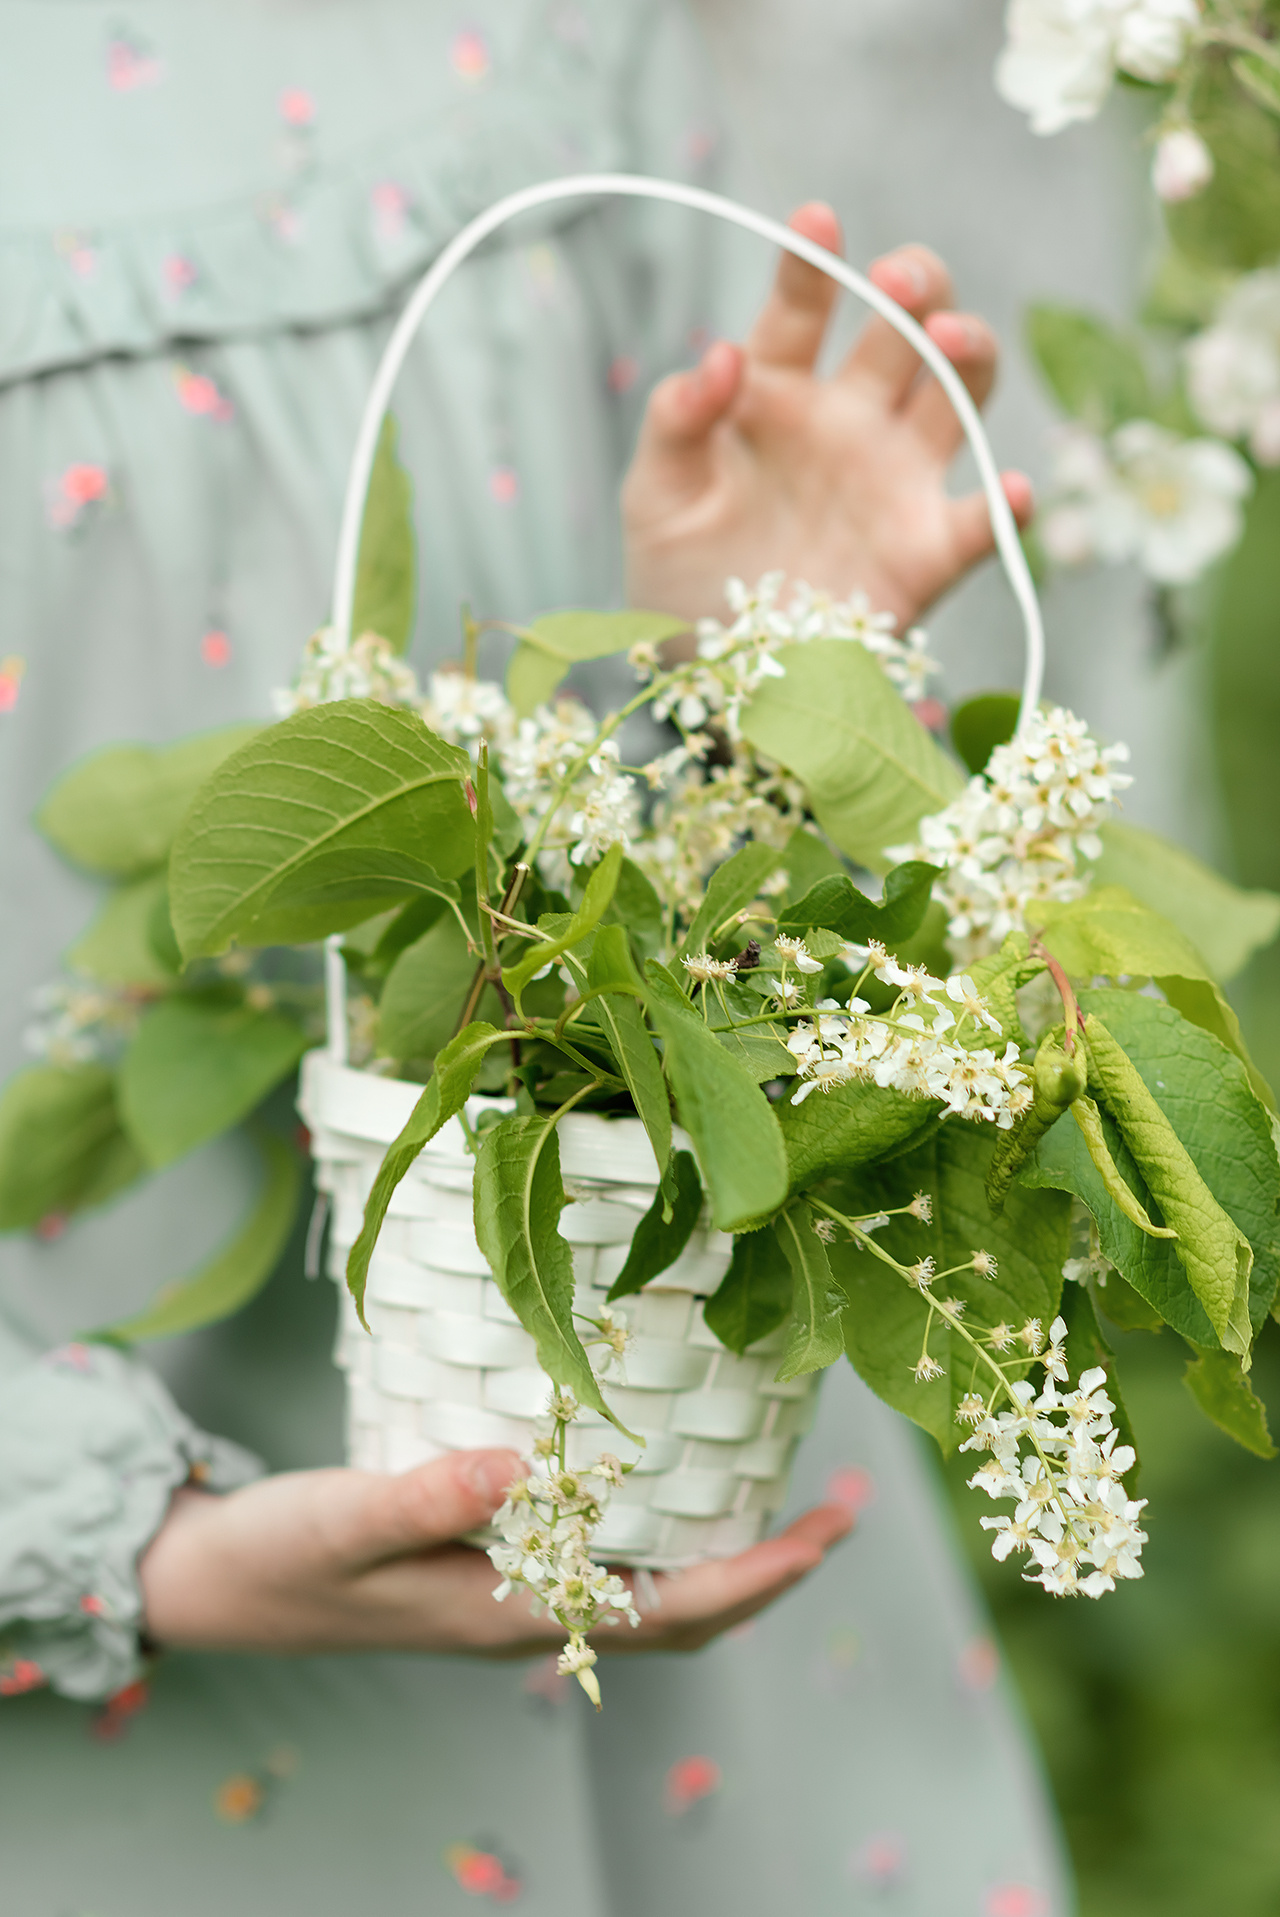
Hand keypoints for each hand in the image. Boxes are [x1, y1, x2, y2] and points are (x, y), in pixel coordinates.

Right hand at [139, 1449, 852, 1657]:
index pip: (670, 1610)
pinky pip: (606, 1560)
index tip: (827, 1530)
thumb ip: (425, 1496)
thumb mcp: (344, 1519)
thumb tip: (523, 1465)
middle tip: (839, 1507)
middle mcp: (532, 1613)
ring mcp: (516, 1594)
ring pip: (652, 1589)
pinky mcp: (492, 1565)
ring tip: (783, 1494)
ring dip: (728, 1550)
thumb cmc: (281, 1556)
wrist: (221, 1585)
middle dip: (770, 1566)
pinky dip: (662, 1530)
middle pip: (684, 1611)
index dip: (758, 1575)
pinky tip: (667, 1479)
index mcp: (513, 1614)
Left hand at [622, 205, 1033, 629]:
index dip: (813, 262)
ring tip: (951, 341)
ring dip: (968, 357)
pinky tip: (1011, 489)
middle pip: (904, 331)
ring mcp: (895, 482)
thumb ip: (676, 423)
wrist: (709, 674)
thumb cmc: (679, 572)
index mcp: (779, 393)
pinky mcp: (925, 553)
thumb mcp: (655, 496)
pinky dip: (1007, 508)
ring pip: (958, 395)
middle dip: (915, 289)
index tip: (817, 220)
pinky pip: (981, 523)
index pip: (802, 309)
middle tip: (899, 281)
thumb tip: (719, 355)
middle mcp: (850, 422)